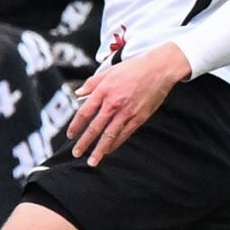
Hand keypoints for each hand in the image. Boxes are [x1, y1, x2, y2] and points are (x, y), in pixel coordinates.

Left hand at [66, 44, 191, 166]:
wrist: (159, 70)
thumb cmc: (134, 68)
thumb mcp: (109, 71)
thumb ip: (92, 83)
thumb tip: (79, 93)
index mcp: (103, 91)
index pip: (84, 113)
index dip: (75, 126)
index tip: (70, 135)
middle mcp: (113, 104)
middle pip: (95, 128)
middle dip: (84, 143)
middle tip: (76, 153)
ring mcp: (126, 113)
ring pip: (109, 136)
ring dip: (100, 150)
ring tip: (92, 161)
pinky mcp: (138, 118)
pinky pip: (124, 134)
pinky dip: (115, 144)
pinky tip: (109, 150)